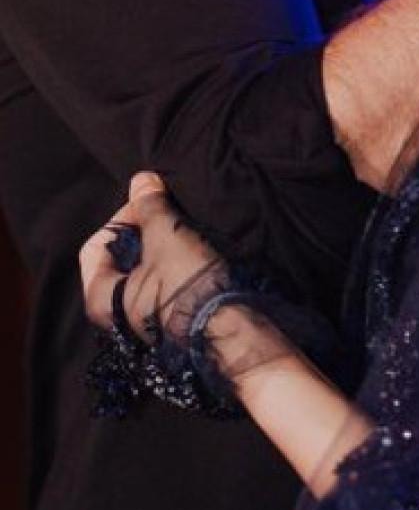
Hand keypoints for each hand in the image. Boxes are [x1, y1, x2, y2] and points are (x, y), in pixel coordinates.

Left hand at [80, 172, 219, 339]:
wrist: (232, 329)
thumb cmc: (186, 284)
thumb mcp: (165, 235)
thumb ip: (149, 205)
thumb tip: (141, 180)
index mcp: (100, 299)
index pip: (95, 245)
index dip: (120, 218)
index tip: (150, 206)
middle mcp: (118, 314)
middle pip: (121, 257)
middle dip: (143, 231)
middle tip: (168, 215)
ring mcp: (147, 319)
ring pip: (146, 269)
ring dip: (163, 246)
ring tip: (184, 230)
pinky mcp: (174, 319)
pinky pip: (167, 283)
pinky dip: (176, 264)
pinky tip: (196, 251)